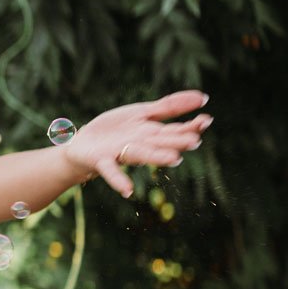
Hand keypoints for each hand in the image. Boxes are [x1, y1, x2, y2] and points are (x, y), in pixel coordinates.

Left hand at [61, 89, 211, 197]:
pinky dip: (119, 180)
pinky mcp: (101, 160)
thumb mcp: (143, 113)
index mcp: (151, 133)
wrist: (81, 142)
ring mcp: (121, 153)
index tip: (206, 121)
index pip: (174, 130)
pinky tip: (128, 191)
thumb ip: (170, 107)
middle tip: (194, 142)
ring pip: (141, 154)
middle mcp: (140, 145)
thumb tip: (204, 97)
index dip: (189, 126)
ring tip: (174, 159)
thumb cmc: (116, 129)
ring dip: (156, 157)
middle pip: (159, 142)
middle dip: (176, 142)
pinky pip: (111, 171)